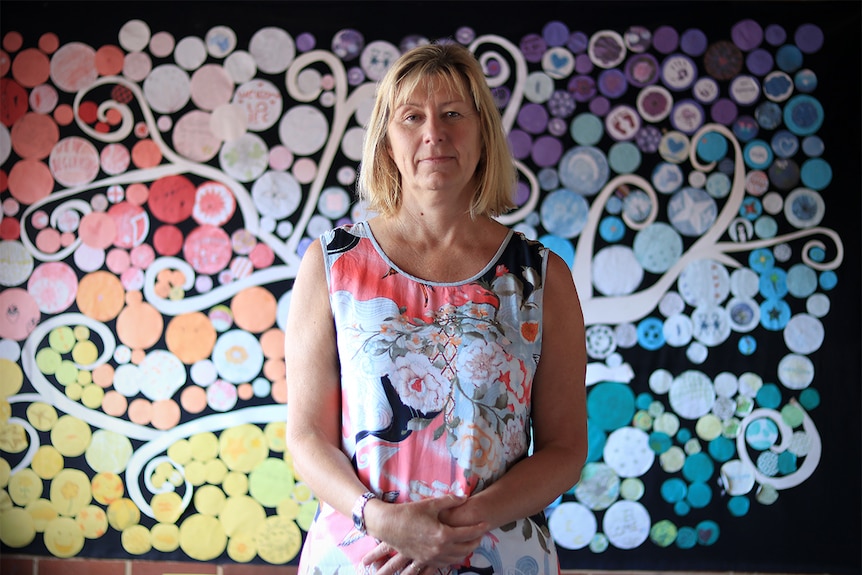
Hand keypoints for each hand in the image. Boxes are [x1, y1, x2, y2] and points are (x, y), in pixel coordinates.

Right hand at [362, 495, 487, 574]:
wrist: (388, 526)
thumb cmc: (408, 513)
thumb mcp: (430, 504)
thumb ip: (449, 501)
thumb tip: (464, 498)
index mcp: (443, 534)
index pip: (468, 533)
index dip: (479, 528)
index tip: (486, 524)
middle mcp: (439, 549)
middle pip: (465, 549)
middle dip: (476, 541)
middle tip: (480, 533)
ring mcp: (432, 557)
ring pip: (456, 558)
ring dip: (466, 551)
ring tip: (470, 541)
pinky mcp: (424, 560)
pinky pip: (444, 563)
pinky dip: (453, 557)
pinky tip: (454, 550)